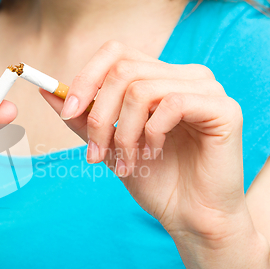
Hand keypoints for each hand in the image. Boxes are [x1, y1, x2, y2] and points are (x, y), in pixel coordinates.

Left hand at [41, 41, 252, 252]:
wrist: (189, 216)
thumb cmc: (153, 179)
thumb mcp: (108, 144)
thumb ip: (82, 116)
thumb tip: (46, 91)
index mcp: (159, 78)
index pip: (116, 52)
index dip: (86, 78)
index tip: (67, 112)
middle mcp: (184, 75)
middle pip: (123, 70)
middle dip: (99, 115)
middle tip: (95, 153)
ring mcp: (206, 89)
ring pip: (141, 90)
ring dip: (123, 134)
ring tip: (126, 162)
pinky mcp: (223, 108)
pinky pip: (171, 105)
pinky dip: (151, 135)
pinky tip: (153, 155)